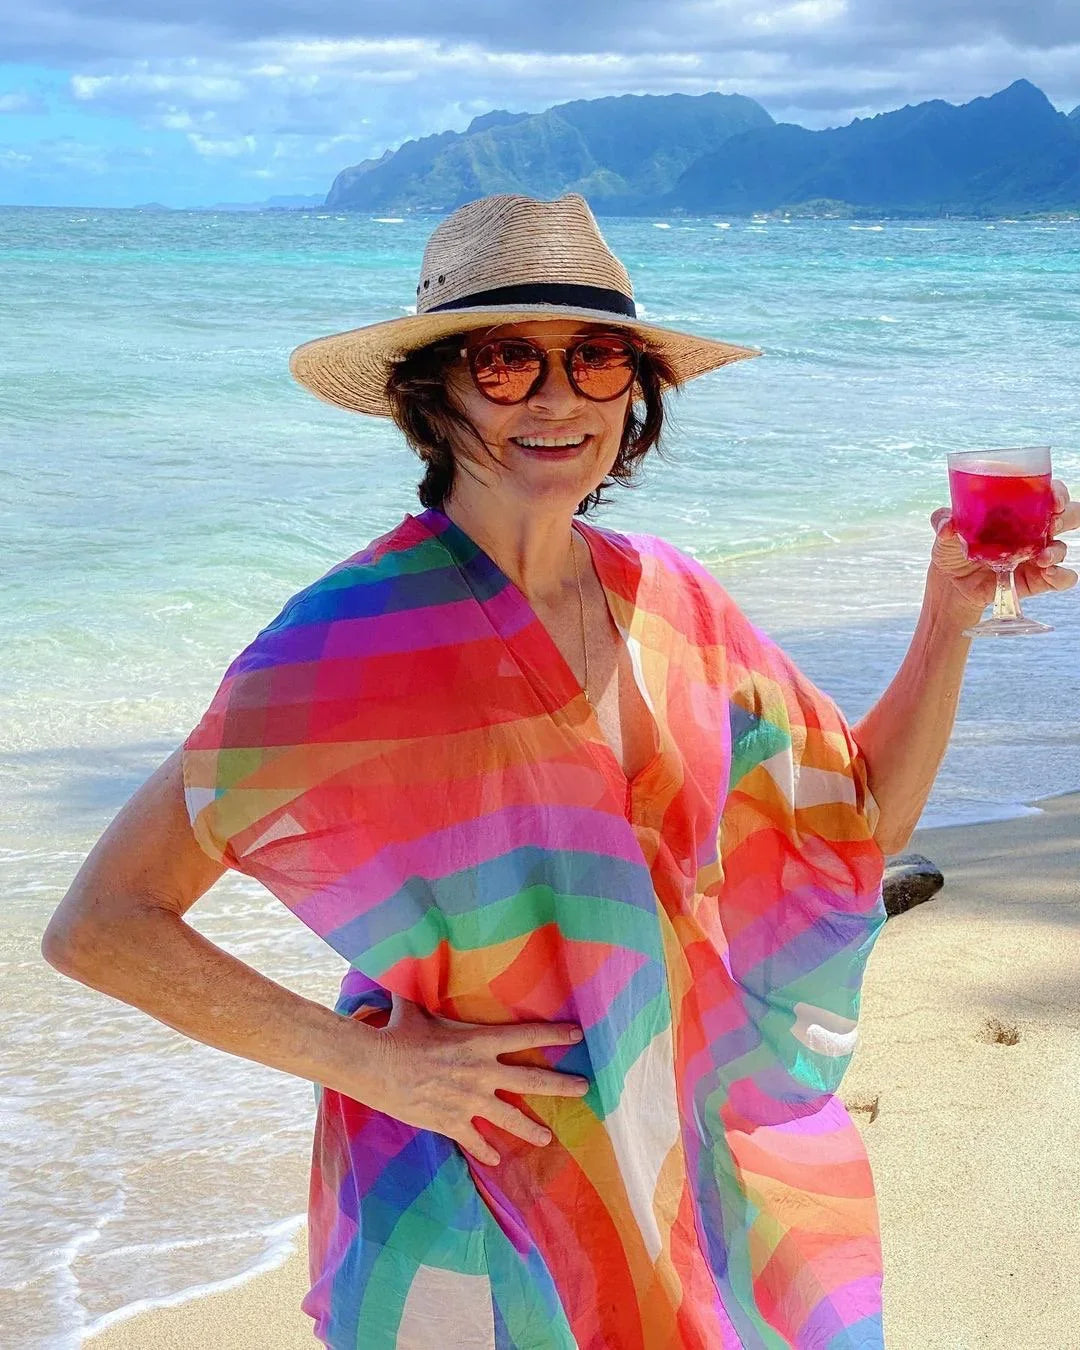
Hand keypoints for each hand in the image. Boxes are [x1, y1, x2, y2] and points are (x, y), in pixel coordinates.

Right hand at [367, 994, 589, 1166]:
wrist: (376, 1066)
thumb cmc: (397, 1033)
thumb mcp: (418, 1008)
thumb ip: (428, 990)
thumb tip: (418, 961)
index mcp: (479, 1041)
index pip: (526, 1035)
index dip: (554, 1034)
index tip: (577, 1035)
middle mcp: (481, 1072)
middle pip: (531, 1080)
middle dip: (561, 1085)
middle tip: (583, 1088)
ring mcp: (468, 1100)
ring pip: (510, 1118)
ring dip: (531, 1129)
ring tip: (547, 1138)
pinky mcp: (451, 1122)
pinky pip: (475, 1140)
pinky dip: (485, 1151)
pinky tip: (495, 1159)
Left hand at [930, 479, 1078, 610]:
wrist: (950, 582)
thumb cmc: (955, 547)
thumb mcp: (946, 529)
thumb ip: (944, 520)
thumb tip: (948, 525)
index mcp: (1019, 510)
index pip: (1048, 493)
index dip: (1056, 492)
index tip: (1052, 498)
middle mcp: (1034, 530)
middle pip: (1067, 516)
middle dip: (1066, 516)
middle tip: (1053, 522)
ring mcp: (1037, 555)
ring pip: (1062, 547)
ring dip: (1057, 551)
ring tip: (1041, 558)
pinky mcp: (1035, 580)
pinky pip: (1061, 579)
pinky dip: (1060, 577)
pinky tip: (1047, 574)